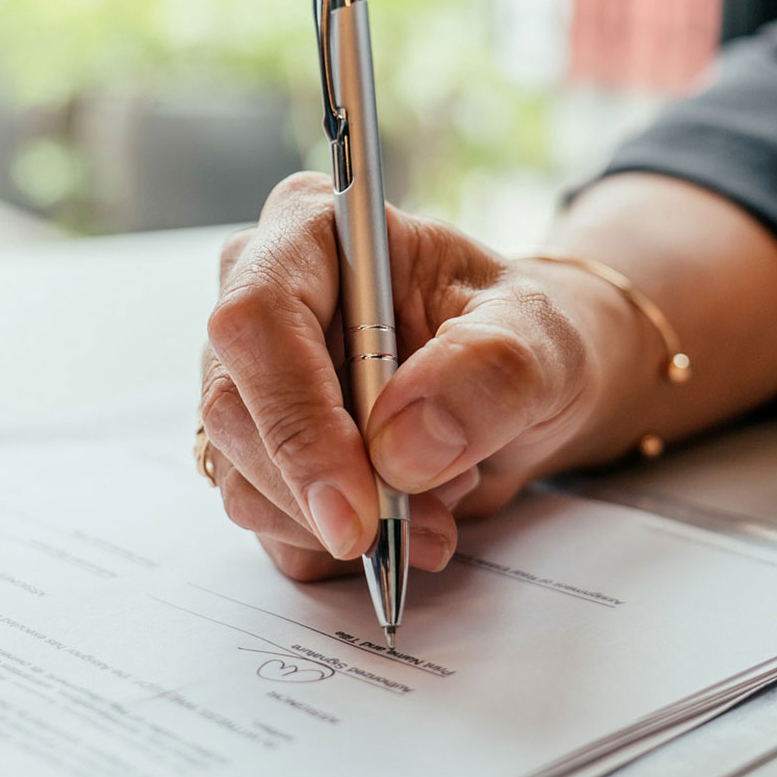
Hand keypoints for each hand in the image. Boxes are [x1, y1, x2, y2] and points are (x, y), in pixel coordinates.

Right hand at [198, 173, 607, 580]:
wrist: (523, 385)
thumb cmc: (521, 336)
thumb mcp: (540, 337)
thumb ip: (487, 372)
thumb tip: (400, 447)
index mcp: (308, 232)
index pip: (257, 322)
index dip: (297, 418)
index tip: (359, 503)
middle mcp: (257, 301)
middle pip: (235, 413)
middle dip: (329, 492)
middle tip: (428, 525)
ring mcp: (245, 382)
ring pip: (243, 482)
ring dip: (344, 523)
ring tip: (439, 497)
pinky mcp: (252, 451)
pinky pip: (267, 525)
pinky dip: (340, 543)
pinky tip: (405, 510)